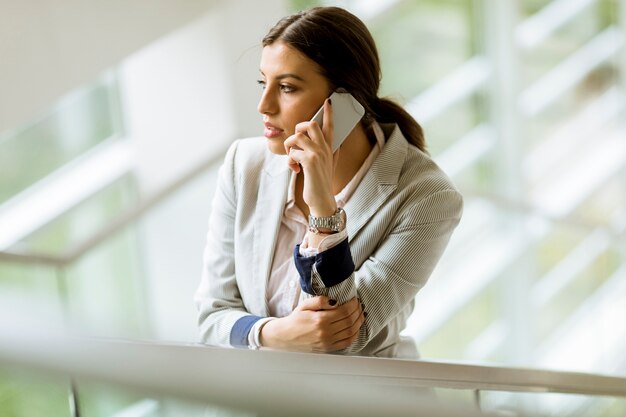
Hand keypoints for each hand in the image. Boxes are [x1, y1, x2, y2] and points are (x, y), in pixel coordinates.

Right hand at [260, 296, 363, 352]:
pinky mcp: (328, 349)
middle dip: (357, 311)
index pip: (344, 311)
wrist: (285, 337)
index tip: (355, 300)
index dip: (353, 305)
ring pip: (351, 332)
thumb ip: (320, 301)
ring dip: (359, 322)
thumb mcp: (304, 305)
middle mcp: (325, 332)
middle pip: (349, 321)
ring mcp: (327, 342)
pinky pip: (346, 342)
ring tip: (360, 314)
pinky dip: (354, 334)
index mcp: (320, 320)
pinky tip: (356, 327)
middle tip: (360, 305)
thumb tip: (336, 301)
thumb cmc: (295, 320)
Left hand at [283, 98, 340, 215]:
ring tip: (293, 158)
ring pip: (297, 136)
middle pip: (311, 124)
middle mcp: (325, 148)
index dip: (329, 112)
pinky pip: (293, 152)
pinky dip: (290, 161)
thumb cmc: (321, 182)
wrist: (322, 200)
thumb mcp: (328, 165)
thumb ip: (331, 152)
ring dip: (289, 146)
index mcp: (329, 148)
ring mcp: (318, 154)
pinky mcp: (310, 161)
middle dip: (298, 128)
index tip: (328, 101)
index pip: (330, 126)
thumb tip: (337, 143)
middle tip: (295, 141)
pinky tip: (295, 169)